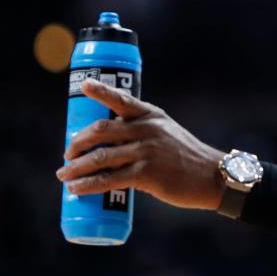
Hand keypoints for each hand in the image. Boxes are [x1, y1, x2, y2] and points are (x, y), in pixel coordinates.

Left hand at [55, 79, 226, 210]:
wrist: (212, 177)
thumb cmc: (187, 157)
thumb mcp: (167, 132)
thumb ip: (143, 133)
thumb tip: (111, 146)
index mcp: (151, 115)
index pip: (121, 99)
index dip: (100, 91)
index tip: (84, 85)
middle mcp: (146, 129)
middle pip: (101, 131)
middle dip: (77, 142)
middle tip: (67, 154)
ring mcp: (146, 152)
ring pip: (100, 157)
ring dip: (76, 167)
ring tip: (64, 175)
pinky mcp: (146, 175)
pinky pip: (109, 180)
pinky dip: (88, 185)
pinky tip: (77, 190)